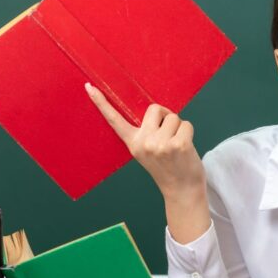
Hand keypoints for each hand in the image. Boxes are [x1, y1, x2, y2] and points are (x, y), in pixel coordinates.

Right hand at [84, 83, 206, 203]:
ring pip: (173, 116)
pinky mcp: (178, 145)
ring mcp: (160, 144)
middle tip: (168, 136)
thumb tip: (155, 110)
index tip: (88, 87)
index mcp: (133, 143)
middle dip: (165, 116)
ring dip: (179, 127)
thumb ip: (147, 133)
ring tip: (177, 145)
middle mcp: (143, 143)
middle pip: (154, 108)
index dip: (101, 103)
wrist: (182, 190)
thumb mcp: (148, 151)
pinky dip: (189, 132)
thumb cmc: (168, 167)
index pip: (114, 120)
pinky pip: (186, 124)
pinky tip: (186, 148)